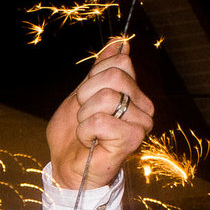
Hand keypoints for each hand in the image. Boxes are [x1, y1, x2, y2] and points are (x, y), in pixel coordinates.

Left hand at [47, 38, 155, 190]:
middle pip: (115, 76)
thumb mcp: (81, 94)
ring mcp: (141, 122)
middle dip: (86, 95)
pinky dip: (85, 131)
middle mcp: (143, 105)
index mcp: (133, 91)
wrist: (66, 167)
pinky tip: (89, 141)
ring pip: (107, 98)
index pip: (119, 61)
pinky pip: (100, 121)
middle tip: (83, 115)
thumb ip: (100, 69)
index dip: (92, 77)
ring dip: (84, 115)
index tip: (85, 97)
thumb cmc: (74, 135)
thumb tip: (119, 42)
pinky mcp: (133, 139)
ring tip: (86, 130)